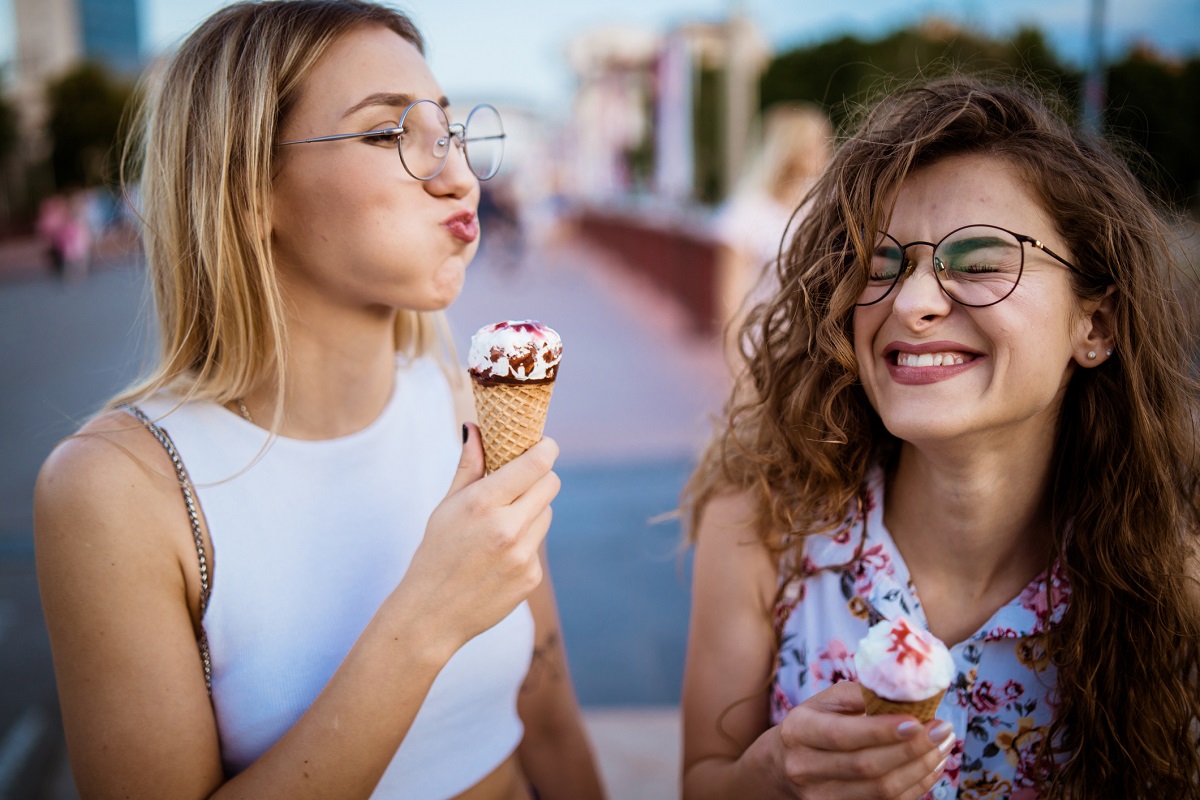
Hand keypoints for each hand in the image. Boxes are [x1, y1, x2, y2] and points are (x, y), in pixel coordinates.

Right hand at [402, 423, 559, 651]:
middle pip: (551, 484)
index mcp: (482, 504)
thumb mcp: (446, 506)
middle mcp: (507, 528)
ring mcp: (522, 555)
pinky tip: (499, 555)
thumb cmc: (435, 553)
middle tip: (525, 479)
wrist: (432, 613)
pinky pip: (538, 544)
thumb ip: (469, 466)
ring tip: (502, 523)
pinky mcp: (531, 577)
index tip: (546, 444)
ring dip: (532, 510)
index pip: (536, 464)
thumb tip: (475, 427)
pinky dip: (526, 542)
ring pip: (546, 513)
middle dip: (540, 476)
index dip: (546, 448)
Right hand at [773, 682, 952, 799]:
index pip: (842, 734)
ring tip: (944, 745)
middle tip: (943, 730)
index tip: (917, 721)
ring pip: (882, 791)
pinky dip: (917, 785)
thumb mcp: (828, 701)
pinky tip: (932, 765)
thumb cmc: (816, 723)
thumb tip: (908, 693)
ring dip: (920, 769)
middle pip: (866, 767)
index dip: (881, 731)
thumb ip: (862, 694)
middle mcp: (804, 767)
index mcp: (799, 730)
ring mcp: (821, 797)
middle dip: (911, 750)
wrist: (786, 763)